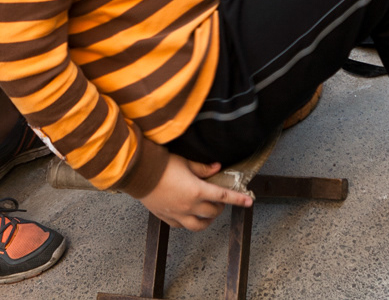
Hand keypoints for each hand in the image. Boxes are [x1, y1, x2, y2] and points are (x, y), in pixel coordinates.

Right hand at [138, 154, 252, 230]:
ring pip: (199, 225)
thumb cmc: (162, 165)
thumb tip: (217, 168)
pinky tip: (189, 215)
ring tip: (208, 213)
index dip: (238, 199)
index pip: (223, 196)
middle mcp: (189, 206)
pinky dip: (190, 222)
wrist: (139, 173)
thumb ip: (203, 167)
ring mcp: (178, 214)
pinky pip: (182, 225)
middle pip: (213, 212)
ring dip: (207, 219)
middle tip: (219, 200)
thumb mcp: (185, 162)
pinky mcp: (167, 217)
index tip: (249, 202)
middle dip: (220, 207)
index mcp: (197, 191)